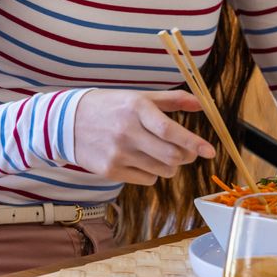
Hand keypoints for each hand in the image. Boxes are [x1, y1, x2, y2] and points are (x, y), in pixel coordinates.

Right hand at [73, 89, 215, 184]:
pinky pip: (146, 179)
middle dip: (186, 157)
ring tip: (162, 154)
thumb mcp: (138, 97)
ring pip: (162, 171)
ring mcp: (117, 154)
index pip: (169, 130)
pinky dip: (153, 173)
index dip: (193, 142)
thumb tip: (202, 103)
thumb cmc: (110, 106)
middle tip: (187, 152)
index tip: (210, 151)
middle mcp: (127, 132)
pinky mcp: (110, 171)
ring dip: (171, 166)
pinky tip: (143, 160)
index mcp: (136, 108)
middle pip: (171, 156)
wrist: (66, 122)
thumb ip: (171, 100)